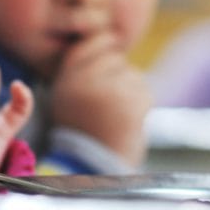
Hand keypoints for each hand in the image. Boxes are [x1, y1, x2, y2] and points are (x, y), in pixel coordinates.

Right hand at [50, 32, 150, 165]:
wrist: (91, 170)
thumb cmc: (83, 134)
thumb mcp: (68, 98)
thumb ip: (82, 71)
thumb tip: (111, 39)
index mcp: (66, 79)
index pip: (90, 43)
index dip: (104, 45)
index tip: (109, 53)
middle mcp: (84, 81)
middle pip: (114, 57)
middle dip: (118, 73)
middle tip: (111, 100)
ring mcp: (108, 90)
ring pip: (130, 74)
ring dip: (130, 90)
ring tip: (116, 114)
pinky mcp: (129, 103)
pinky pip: (143, 89)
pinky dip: (141, 103)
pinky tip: (128, 120)